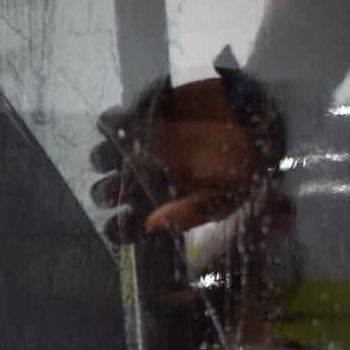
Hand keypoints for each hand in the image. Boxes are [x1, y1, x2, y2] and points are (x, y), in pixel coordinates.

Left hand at [91, 75, 283, 240]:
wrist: (246, 123)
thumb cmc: (234, 170)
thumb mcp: (221, 199)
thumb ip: (189, 215)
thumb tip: (152, 227)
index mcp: (158, 206)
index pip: (124, 225)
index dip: (116, 227)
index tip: (117, 223)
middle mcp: (141, 182)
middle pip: (106, 192)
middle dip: (107, 191)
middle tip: (121, 187)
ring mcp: (136, 152)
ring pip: (103, 159)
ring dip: (105, 158)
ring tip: (128, 155)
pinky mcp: (137, 122)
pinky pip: (111, 123)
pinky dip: (112, 123)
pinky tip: (128, 126)